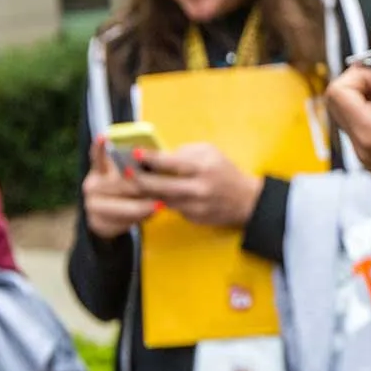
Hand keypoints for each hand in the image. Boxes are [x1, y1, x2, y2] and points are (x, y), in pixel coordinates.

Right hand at [83, 137, 157, 238]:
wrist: (117, 217)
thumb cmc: (134, 189)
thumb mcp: (136, 176)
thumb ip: (139, 167)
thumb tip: (154, 158)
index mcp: (100, 168)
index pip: (98, 156)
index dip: (99, 147)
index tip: (103, 137)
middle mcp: (92, 185)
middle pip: (115, 184)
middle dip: (138, 187)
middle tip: (158, 188)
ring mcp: (91, 204)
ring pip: (117, 206)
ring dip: (140, 206)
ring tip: (159, 205)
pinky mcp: (96, 222)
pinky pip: (118, 222)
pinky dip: (136, 219)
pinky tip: (150, 214)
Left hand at [134, 143, 262, 227]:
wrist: (246, 201)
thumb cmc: (225, 172)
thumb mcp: (210, 153)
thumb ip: (186, 152)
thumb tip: (161, 154)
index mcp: (201, 168)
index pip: (171, 162)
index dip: (150, 158)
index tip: (134, 153)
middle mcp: (197, 188)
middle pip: (160, 185)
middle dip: (139, 178)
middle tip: (124, 171)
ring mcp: (194, 206)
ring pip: (162, 199)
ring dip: (146, 192)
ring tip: (132, 183)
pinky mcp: (193, 217)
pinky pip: (171, 208)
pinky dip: (160, 201)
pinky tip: (151, 195)